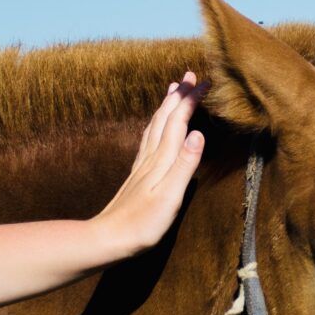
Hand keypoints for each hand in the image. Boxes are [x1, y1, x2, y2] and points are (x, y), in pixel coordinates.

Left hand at [90, 73, 205, 261]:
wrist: (109, 238)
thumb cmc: (142, 224)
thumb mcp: (170, 196)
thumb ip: (185, 164)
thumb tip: (199, 132)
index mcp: (161, 160)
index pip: (179, 121)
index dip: (191, 100)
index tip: (206, 81)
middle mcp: (151, 157)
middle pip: (166, 118)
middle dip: (179, 95)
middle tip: (190, 75)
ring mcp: (142, 165)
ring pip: (156, 126)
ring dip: (166, 106)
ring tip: (173, 91)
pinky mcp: (138, 175)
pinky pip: (149, 139)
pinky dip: (156, 124)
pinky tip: (155, 127)